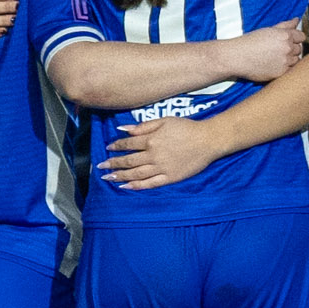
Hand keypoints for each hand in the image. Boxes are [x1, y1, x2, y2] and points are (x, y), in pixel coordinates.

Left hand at [101, 114, 223, 188]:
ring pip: (136, 174)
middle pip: (129, 161)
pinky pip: (149, 184)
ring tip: (108, 178)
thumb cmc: (187, 127)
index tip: (108, 149)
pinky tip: (126, 186)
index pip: (128, 144)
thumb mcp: (164, 121)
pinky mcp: (169, 178)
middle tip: (101, 167)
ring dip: (120, 176)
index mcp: (151, 139)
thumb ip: (143, 126)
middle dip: (113, 163)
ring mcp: (161, 168)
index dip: (116, 147)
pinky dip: (136, 186)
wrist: (208, 140)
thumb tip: (123, 128)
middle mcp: (153, 155)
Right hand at [226, 23, 305, 84]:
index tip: (288, 41)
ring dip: (290, 60)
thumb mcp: (268, 30)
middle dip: (292, 49)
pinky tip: (275, 66)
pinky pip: (290, 71)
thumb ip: (285, 25)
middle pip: (299, 49)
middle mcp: (287, 48)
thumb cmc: (250, 42)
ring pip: (296, 60)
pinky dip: (285, 69)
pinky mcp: (281, 73)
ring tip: (277, 59)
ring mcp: (285, 61)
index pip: (301, 37)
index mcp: (285, 35)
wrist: (238, 57)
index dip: (296, 39)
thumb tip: (296, 20)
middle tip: (279, 51)